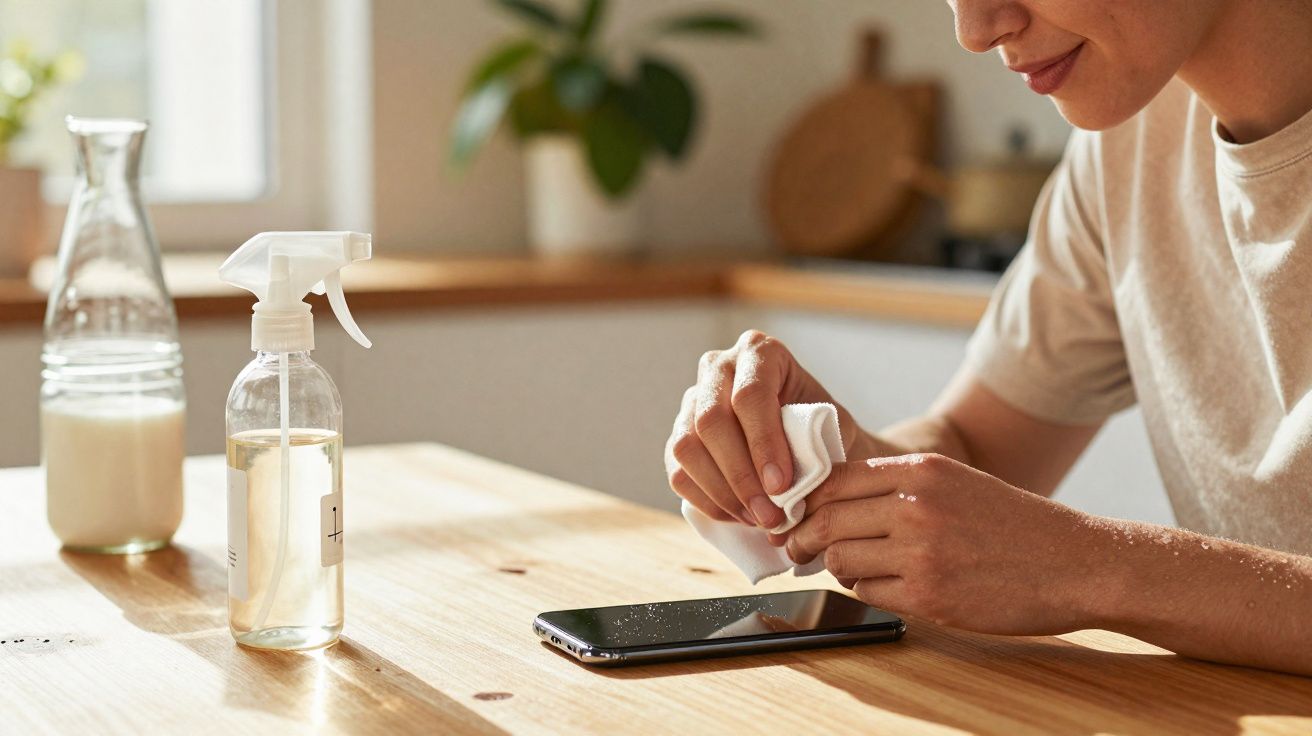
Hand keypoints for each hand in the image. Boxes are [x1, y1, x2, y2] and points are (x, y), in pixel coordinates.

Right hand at [665, 330, 865, 527]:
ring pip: (687, 447)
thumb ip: (811, 448)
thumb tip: (783, 490)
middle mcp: (718, 366)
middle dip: (741, 476)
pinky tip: (739, 515)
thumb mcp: (830, 428)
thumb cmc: (823, 428)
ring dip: (723, 493)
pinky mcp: (679, 433)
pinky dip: (708, 501)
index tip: (781, 485)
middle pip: (711, 421)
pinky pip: (678, 472)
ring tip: (757, 519)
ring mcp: (692, 399)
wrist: (811, 436)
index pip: (750, 395)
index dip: (763, 443)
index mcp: (759, 352)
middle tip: (769, 514)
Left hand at [785, 453, 1096, 634]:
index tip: (798, 516)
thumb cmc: (1011, 524)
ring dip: (840, 567)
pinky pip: (868, 593)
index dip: (806, 502)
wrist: (1073, 563)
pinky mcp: (928, 596)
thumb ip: (897, 486)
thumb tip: (829, 501)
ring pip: (841, 559)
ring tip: (856, 567)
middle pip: (827, 521)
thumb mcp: (954, 482)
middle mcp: (915, 507)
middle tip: (799, 550)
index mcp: (921, 471)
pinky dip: (868, 591)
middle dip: (805, 539)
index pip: (833, 480)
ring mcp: (921, 554)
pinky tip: (888, 586)